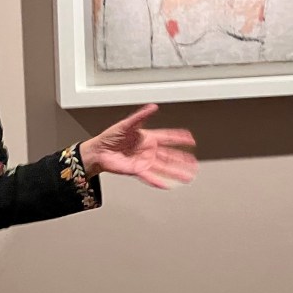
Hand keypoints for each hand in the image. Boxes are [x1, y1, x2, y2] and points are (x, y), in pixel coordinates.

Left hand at [80, 104, 197, 188]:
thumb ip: (141, 116)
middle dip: (182, 159)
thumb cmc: (111, 136)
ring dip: (175, 172)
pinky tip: (166, 185)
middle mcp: (148, 150)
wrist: (98, 150)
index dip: (179, 138)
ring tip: (187, 176)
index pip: (167, 137)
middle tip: (194, 163)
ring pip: (163, 167)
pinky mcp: (137, 170)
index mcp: (148, 138)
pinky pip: (149, 177)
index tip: (190, 139)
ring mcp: (144, 161)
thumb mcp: (127, 124)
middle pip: (170, 155)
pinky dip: (157, 181)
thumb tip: (153, 107)